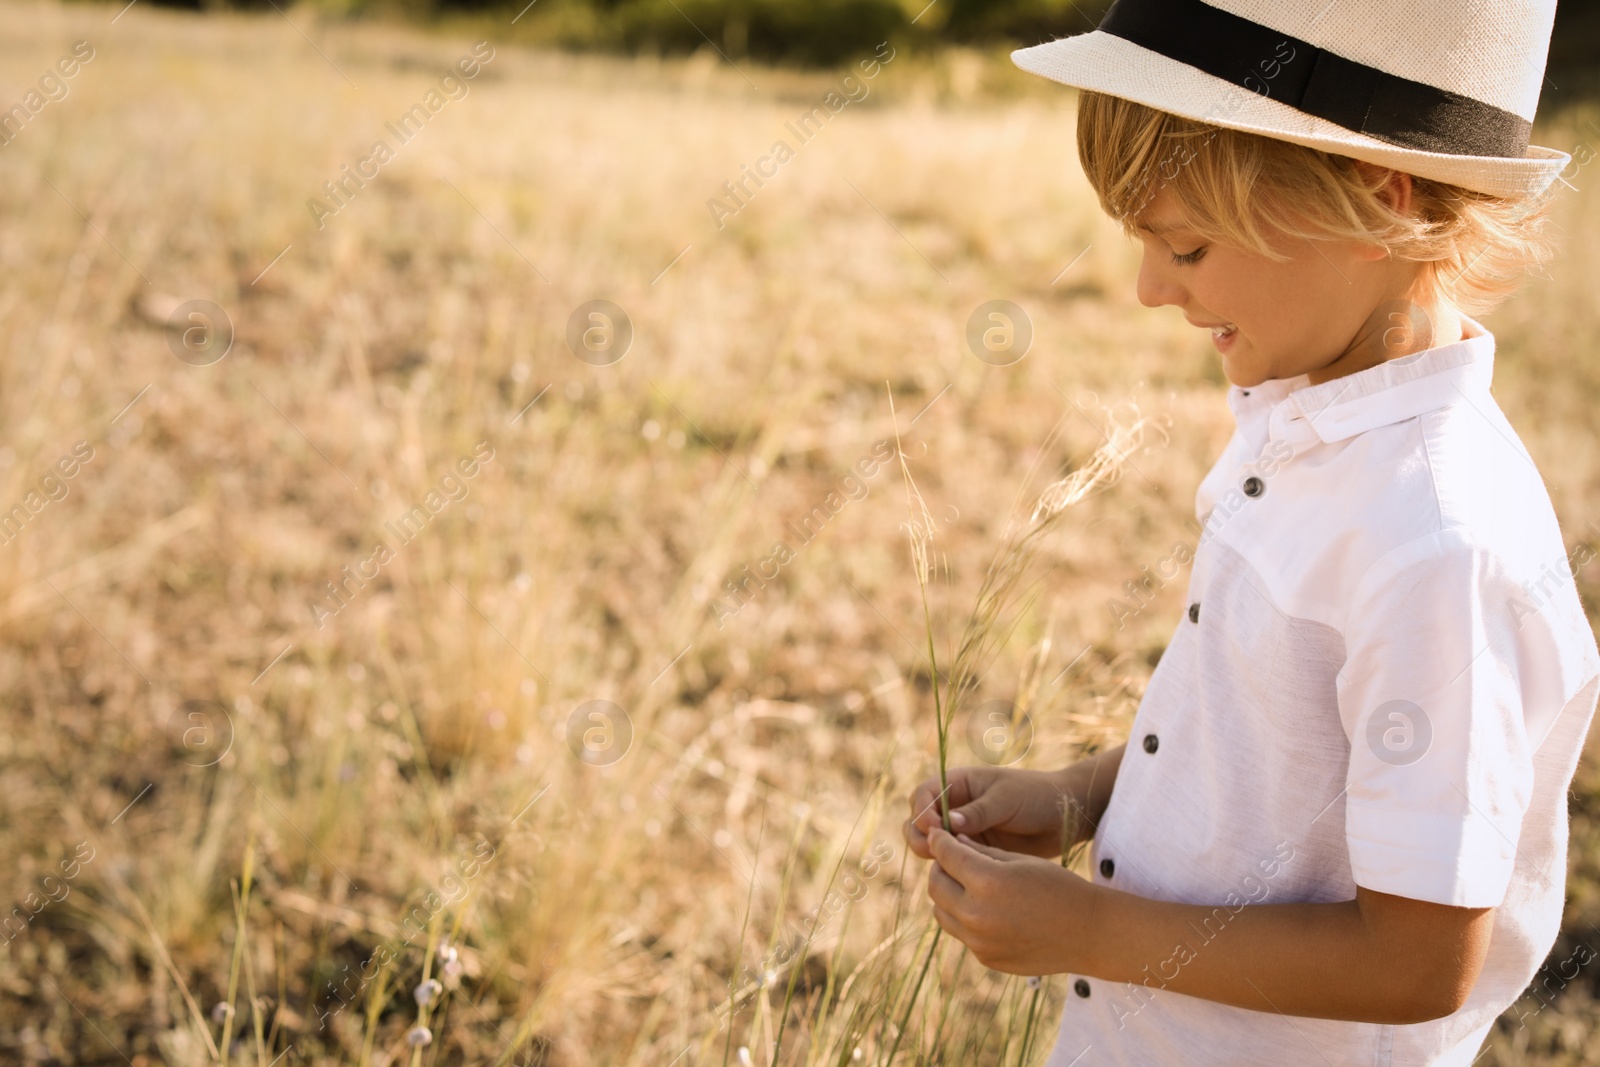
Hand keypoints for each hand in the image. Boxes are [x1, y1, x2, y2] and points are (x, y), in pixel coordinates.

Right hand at [903, 765, 1083, 861]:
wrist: (1067, 816)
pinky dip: (949, 868)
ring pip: (932, 845)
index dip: (922, 812)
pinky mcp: (975, 852)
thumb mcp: (1008, 799)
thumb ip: (978, 812)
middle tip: (934, 852)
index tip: (934, 829)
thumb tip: (948, 825)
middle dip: (920, 837)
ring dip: (932, 855)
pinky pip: (952, 861)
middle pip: (919, 822)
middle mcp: (955, 807)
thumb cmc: (1038, 796)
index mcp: (959, 784)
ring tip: (947, 865)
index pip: (923, 796)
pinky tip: (960, 877)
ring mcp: (963, 831)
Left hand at [925, 826, 1096, 974]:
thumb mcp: (1020, 860)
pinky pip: (961, 933)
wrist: (1088, 932)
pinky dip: (964, 918)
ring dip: (947, 895)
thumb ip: (980, 851)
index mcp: (988, 882)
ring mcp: (980, 942)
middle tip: (949, 859)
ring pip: (941, 912)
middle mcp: (977, 915)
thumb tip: (951, 842)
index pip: (945, 855)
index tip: (938, 835)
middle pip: (935, 886)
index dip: (939, 841)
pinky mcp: (986, 958)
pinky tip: (985, 909)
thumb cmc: (1058, 887)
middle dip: (939, 868)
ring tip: (965, 884)